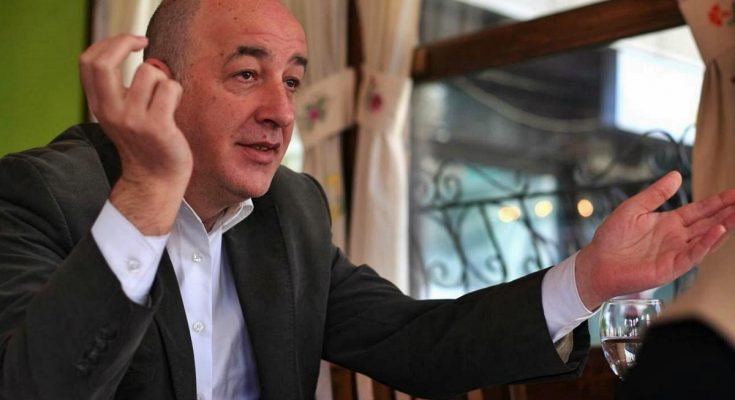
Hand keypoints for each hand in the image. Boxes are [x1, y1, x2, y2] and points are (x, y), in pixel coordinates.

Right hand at [79, 34, 191, 234]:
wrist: (155, 181)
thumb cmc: (146, 143)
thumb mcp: (124, 114)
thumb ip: (127, 89)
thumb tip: (152, 61)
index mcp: (100, 106)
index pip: (88, 62)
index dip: (108, 43)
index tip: (129, 41)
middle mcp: (111, 111)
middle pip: (105, 62)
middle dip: (125, 42)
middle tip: (143, 43)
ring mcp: (133, 119)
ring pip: (150, 71)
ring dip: (163, 78)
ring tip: (165, 99)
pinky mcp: (157, 126)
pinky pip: (170, 88)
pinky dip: (176, 92)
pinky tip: (174, 109)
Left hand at [575, 171, 734, 309]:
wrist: (596, 262)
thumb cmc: (611, 237)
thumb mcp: (634, 208)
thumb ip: (655, 194)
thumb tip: (676, 175)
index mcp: (670, 223)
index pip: (700, 210)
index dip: (718, 202)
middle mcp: (677, 238)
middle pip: (709, 223)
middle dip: (728, 212)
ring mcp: (676, 253)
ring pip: (706, 238)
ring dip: (724, 227)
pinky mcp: (671, 267)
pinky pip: (693, 254)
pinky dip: (706, 244)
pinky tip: (718, 232)